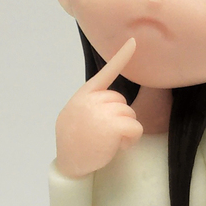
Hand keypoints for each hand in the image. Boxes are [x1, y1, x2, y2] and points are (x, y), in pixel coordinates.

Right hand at [55, 38, 142, 177]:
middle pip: (121, 101)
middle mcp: (92, 99)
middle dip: (118, 117)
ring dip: (124, 130)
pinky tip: (115, 147)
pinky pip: (135, 127)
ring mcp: (102, 111)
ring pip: (130, 114)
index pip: (106, 73)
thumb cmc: (74, 141)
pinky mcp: (113, 126)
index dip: (121, 57)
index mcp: (84, 95)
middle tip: (102, 133)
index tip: (133, 41)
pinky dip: (130, 139)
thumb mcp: (75, 114)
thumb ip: (90, 103)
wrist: (70, 163)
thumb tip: (109, 100)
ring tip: (106, 141)